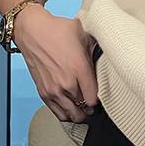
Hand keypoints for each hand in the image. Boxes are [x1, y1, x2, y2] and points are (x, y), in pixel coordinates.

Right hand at [13, 4, 98, 122]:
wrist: (32, 31)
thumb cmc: (57, 31)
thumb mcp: (85, 34)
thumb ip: (99, 46)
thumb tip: (112, 51)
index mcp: (80, 69)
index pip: (94, 98)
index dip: (100, 100)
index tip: (102, 96)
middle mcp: (66, 83)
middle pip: (85, 108)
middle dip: (91, 108)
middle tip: (94, 104)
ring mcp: (54, 90)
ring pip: (72, 115)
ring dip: (80, 114)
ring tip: (84, 109)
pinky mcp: (44, 92)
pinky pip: (59, 114)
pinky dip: (67, 114)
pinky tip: (72, 109)